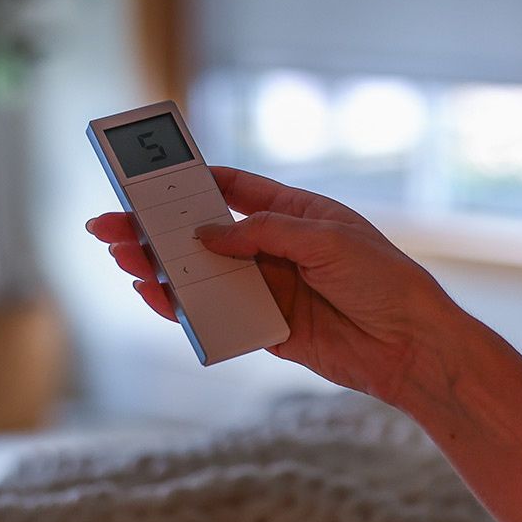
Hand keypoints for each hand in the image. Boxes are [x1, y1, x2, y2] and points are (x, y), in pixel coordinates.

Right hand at [85, 166, 462, 406]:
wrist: (413, 346)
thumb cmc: (384, 280)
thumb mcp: (329, 241)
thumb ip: (266, 235)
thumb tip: (207, 237)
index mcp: (295, 214)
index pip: (235, 189)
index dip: (194, 180)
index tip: (151, 175)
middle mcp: (276, 249)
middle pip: (205, 235)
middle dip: (158, 229)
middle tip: (109, 225)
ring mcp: (269, 289)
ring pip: (203, 276)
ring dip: (161, 268)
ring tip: (120, 258)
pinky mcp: (268, 328)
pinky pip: (218, 315)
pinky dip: (184, 307)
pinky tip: (154, 295)